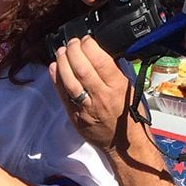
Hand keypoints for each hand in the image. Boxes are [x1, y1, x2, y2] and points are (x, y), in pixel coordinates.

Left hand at [50, 37, 132, 151]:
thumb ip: (114, 73)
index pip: (100, 61)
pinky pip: (63, 95)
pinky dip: (56, 80)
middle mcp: (101, 97)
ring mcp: (87, 108)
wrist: (126, 146)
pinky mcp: (76, 117)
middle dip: (73, 51)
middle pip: (82, 69)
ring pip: (70, 81)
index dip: (89, 46)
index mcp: (118, 88)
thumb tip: (98, 55)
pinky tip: (54, 68)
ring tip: (61, 52)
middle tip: (71, 43)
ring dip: (63, 63)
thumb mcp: (130, 90)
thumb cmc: (131, 117)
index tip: (86, 39)